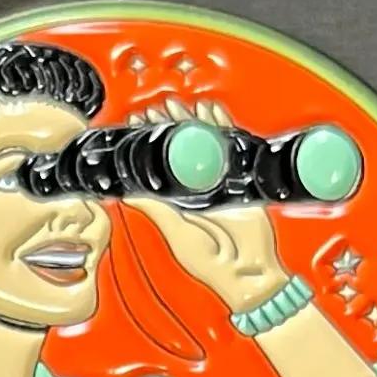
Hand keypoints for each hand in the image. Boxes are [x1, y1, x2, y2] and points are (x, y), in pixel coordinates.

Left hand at [124, 98, 289, 315]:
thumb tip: (126, 191)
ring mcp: (220, 180)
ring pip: (205, 142)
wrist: (250, 271)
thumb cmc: (212, 262)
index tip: (138, 124)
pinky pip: (232, 145)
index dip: (149, 143)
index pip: (159, 164)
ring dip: (193, 122)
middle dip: (170, 126)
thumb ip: (155, 209)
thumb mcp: (178, 234)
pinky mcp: (243, 178)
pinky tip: (211, 110)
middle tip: (158, 107)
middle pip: (182, 148)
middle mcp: (197, 187)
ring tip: (179, 105)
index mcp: (177, 200)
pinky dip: (223, 126)